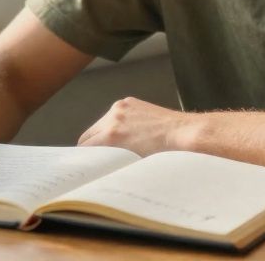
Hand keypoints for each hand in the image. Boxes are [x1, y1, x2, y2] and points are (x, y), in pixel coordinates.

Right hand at [77, 97, 199, 155]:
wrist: (179, 132)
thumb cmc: (161, 151)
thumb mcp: (131, 162)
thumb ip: (111, 160)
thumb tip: (100, 162)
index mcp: (112, 135)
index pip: (85, 146)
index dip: (86, 156)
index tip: (86, 162)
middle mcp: (113, 118)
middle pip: (89, 134)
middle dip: (92, 145)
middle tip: (97, 156)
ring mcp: (120, 107)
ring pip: (100, 123)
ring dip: (103, 133)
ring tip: (117, 145)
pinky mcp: (128, 101)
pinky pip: (113, 114)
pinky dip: (116, 123)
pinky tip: (128, 132)